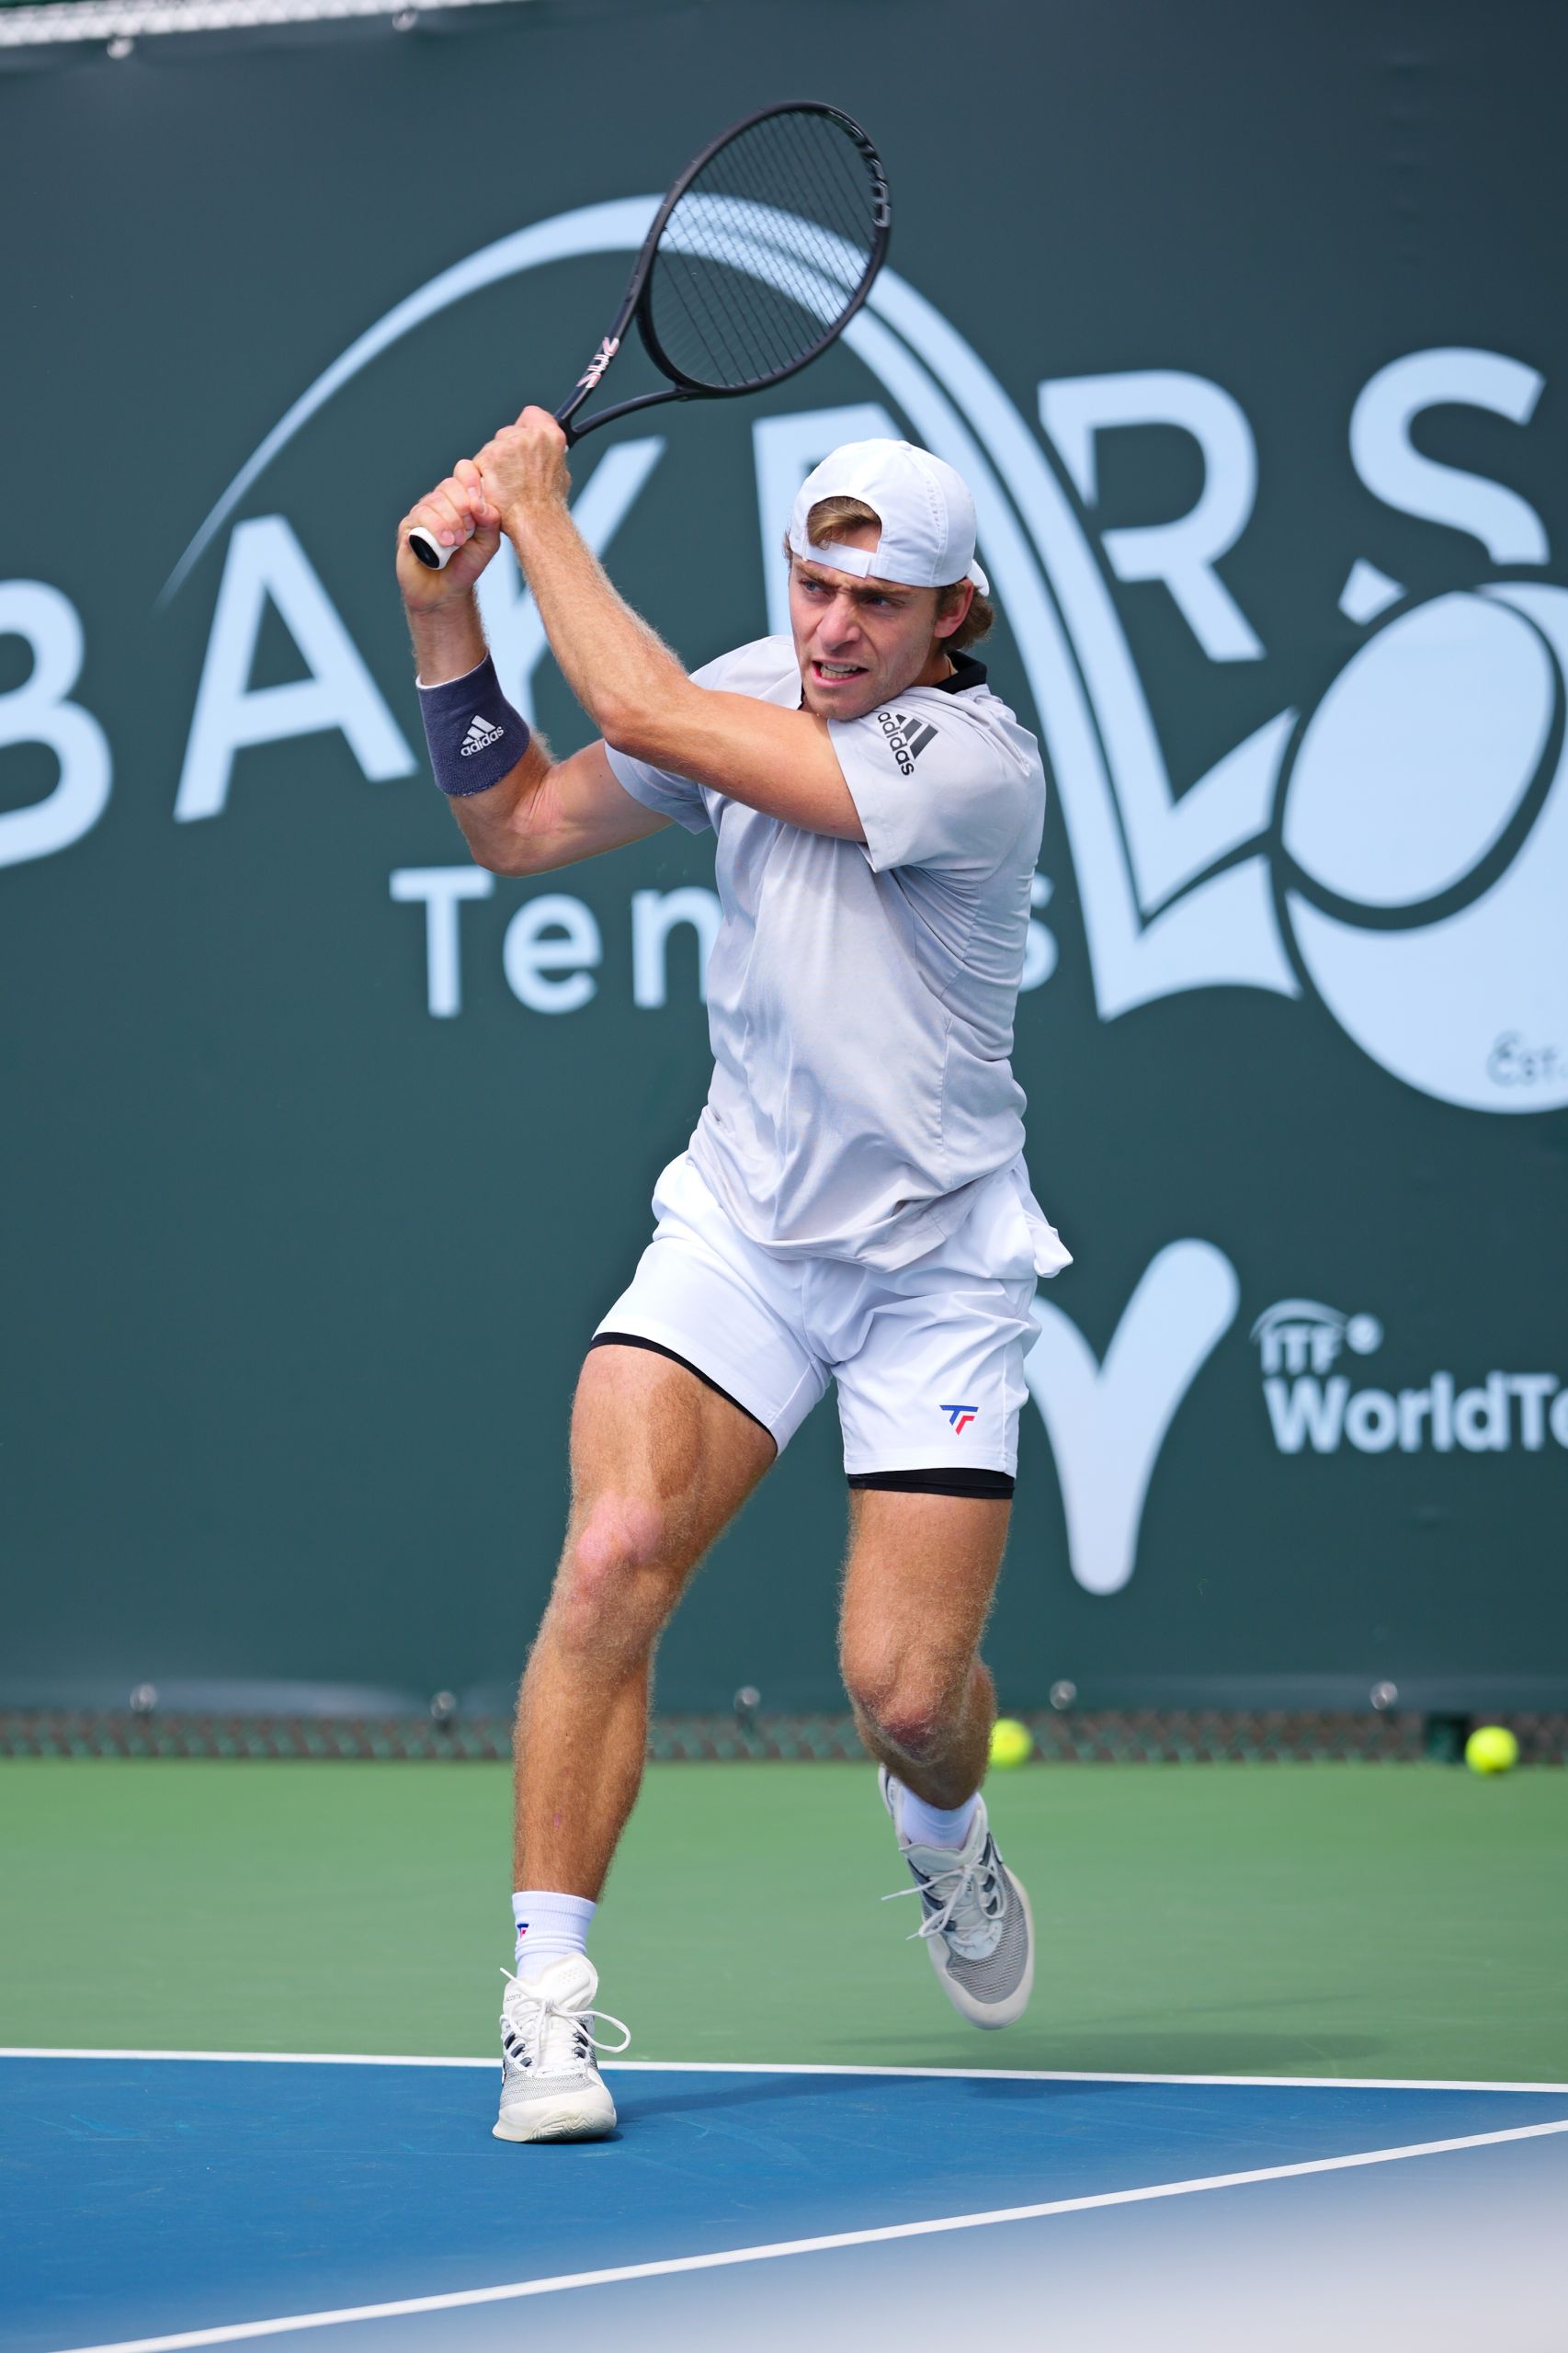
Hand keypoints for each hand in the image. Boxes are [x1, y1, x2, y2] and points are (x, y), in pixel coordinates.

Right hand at [396, 459, 502, 608]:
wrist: (445, 592)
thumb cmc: (466, 566)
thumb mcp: (487, 545)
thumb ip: (491, 523)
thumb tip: (481, 504)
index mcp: (462, 499)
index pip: (464, 471)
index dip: (471, 479)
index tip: (478, 499)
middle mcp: (441, 502)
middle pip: (450, 485)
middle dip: (463, 507)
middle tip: (469, 530)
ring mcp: (424, 512)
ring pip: (435, 501)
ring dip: (451, 521)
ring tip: (458, 543)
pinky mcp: (409, 526)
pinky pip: (421, 516)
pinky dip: (436, 528)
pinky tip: (445, 544)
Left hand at [475, 406, 570, 530]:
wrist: (536, 522)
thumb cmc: (548, 505)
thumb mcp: (560, 472)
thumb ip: (547, 454)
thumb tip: (541, 450)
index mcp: (551, 436)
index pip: (531, 414)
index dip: (525, 427)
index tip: (522, 437)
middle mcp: (529, 437)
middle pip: (507, 433)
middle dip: (506, 450)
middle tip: (513, 473)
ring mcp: (507, 446)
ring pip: (491, 448)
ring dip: (493, 464)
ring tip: (506, 486)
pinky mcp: (488, 459)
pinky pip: (479, 463)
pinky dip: (482, 476)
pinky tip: (494, 489)